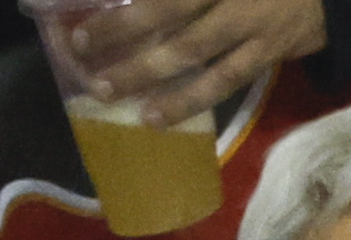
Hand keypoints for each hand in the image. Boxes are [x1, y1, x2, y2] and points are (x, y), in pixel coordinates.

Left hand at [49, 0, 328, 127]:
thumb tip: (137, 1)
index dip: (130, 7)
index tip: (88, 18)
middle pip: (171, 8)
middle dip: (123, 29)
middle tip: (81, 46)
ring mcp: (254, 22)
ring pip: (192, 50)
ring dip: (146, 72)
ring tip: (106, 89)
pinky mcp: (269, 52)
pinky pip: (223, 81)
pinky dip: (186, 101)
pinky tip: (153, 117)